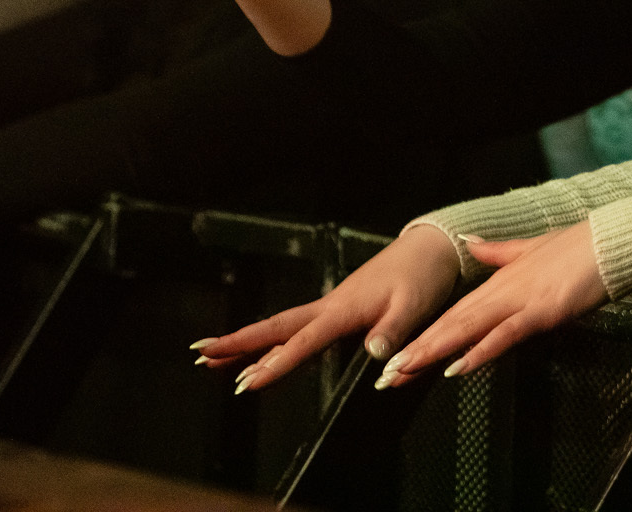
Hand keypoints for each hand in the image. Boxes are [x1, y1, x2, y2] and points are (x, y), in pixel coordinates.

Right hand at [191, 224, 460, 392]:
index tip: (247, 381)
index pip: (303, 341)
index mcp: (345, 309)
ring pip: (281, 328)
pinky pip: (298, 328)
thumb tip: (374, 355)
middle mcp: (330, 307)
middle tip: (201, 356)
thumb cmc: (422, 276)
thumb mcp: (415, 305)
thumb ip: (393, 331)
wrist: (430, 250)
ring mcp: (331, 307)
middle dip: (237, 343)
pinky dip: (274, 342)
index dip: (275, 363)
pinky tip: (261, 354)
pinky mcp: (339, 309)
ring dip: (248, 344)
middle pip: (275, 328)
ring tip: (212, 360)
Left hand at [373, 221, 606, 388]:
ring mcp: (519, 300)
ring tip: (404, 372)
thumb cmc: (580, 247)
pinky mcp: (540, 310)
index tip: (399, 356)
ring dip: (434, 351)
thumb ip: (499, 251)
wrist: (612, 238)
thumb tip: (471, 242)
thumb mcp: (533, 248)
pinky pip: (503, 334)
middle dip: (418, 351)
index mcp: (500, 280)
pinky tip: (457, 366)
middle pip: (452, 324)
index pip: (455, 313)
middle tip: (387, 377)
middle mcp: (502, 290)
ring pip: (467, 329)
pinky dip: (479, 351)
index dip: (426, 334)